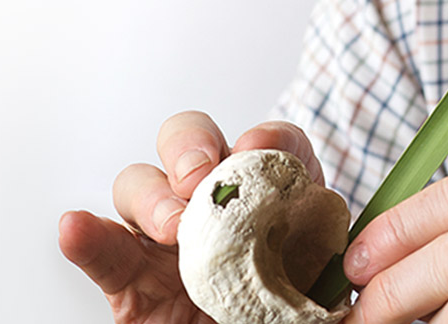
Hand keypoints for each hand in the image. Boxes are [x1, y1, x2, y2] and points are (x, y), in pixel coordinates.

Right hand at [59, 112, 326, 323]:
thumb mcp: (337, 309)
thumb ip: (345, 284)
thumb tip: (369, 279)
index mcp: (279, 203)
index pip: (274, 147)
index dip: (268, 141)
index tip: (262, 153)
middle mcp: (218, 207)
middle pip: (193, 142)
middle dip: (193, 148)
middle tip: (203, 181)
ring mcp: (168, 240)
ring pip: (142, 183)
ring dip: (152, 193)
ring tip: (171, 224)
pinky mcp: (129, 280)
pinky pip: (102, 249)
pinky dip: (86, 235)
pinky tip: (77, 227)